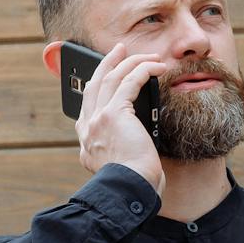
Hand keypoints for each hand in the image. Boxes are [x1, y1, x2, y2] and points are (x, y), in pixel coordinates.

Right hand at [75, 41, 169, 195]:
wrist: (129, 190)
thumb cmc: (131, 185)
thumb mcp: (119, 168)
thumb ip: (118, 152)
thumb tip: (131, 144)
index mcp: (87, 142)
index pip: (88, 106)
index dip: (97, 86)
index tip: (106, 76)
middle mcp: (87, 128)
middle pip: (94, 85)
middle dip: (107, 64)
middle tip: (119, 51)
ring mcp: (97, 119)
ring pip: (110, 78)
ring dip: (129, 62)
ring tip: (145, 56)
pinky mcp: (114, 113)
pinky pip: (129, 81)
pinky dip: (142, 70)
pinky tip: (156, 66)